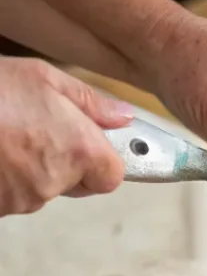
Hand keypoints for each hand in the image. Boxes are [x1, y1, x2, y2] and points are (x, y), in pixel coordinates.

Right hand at [0, 56, 129, 215]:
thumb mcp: (40, 77)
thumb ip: (89, 101)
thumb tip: (124, 117)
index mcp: (80, 150)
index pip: (112, 176)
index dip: (98, 160)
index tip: (81, 141)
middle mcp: (56, 181)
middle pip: (72, 183)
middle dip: (58, 161)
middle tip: (27, 127)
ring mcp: (23, 198)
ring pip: (38, 189)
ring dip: (24, 167)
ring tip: (0, 133)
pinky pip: (9, 195)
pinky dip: (1, 177)